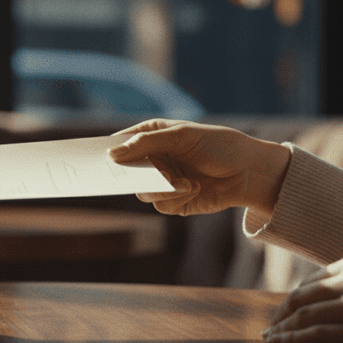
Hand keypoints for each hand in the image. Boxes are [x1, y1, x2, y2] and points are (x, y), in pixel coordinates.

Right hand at [107, 119, 290, 216]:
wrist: (249, 172)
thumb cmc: (219, 145)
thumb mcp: (181, 137)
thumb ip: (146, 144)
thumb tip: (112, 154)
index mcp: (152, 137)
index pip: (120, 143)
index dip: (106, 151)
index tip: (93, 158)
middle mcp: (154, 160)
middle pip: (125, 171)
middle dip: (129, 175)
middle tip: (123, 175)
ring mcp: (163, 182)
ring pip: (141, 192)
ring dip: (162, 187)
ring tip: (183, 180)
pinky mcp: (174, 202)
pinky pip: (160, 205)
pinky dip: (175, 198)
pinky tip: (193, 189)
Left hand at [262, 253, 342, 342]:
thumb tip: (336, 295)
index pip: (312, 281)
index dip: (294, 298)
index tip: (284, 309)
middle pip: (301, 298)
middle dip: (282, 313)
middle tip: (270, 325)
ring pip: (304, 317)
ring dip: (283, 329)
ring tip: (271, 339)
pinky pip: (317, 336)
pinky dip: (295, 341)